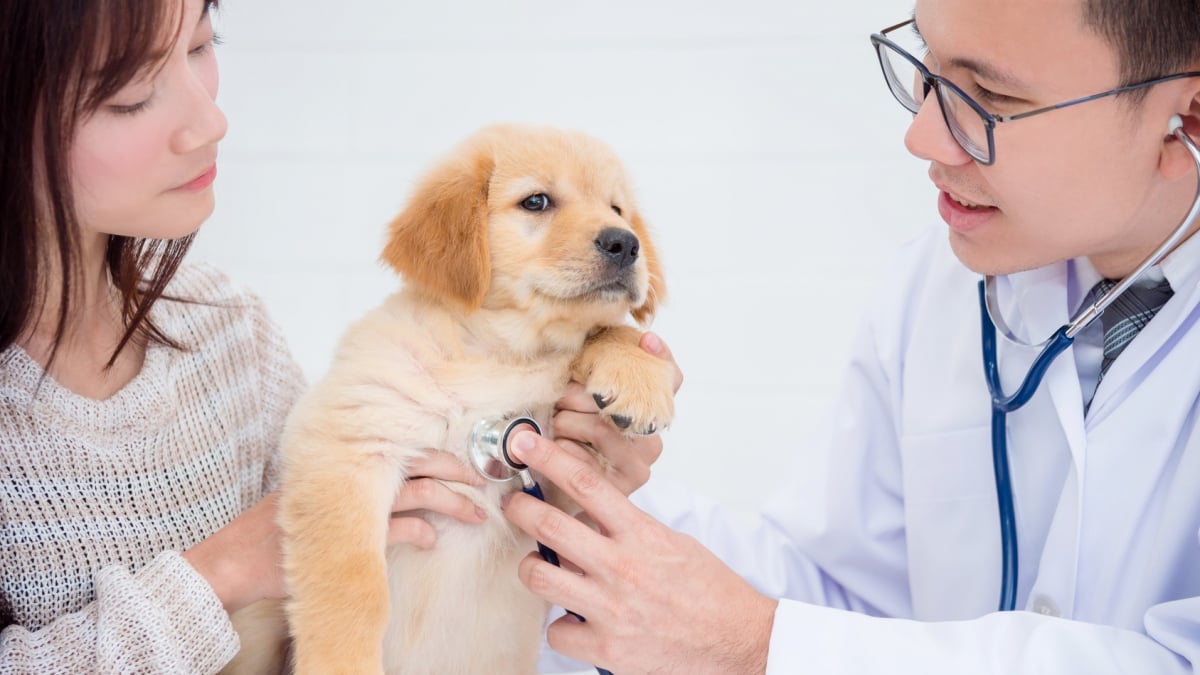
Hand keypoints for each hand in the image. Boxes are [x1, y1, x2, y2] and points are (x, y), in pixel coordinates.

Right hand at [184, 450, 485, 613]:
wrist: (235, 557)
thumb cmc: (279, 532)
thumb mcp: (325, 503)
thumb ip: (364, 495)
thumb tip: (406, 501)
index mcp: (347, 462)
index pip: (404, 446)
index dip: (440, 454)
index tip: (468, 464)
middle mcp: (351, 474)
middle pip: (418, 463)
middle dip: (456, 472)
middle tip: (484, 485)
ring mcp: (350, 503)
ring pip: (414, 492)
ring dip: (449, 503)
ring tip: (474, 514)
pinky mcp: (347, 534)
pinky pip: (394, 529)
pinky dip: (418, 532)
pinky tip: (431, 539)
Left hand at [502, 431, 776, 674]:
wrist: (738, 641)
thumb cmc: (710, 591)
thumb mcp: (674, 543)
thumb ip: (630, 529)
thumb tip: (591, 515)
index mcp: (642, 535)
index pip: (588, 485)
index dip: (550, 459)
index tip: (526, 444)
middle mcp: (622, 568)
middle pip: (550, 526)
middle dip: (520, 508)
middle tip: (512, 503)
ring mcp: (611, 609)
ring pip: (540, 576)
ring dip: (531, 566)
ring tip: (537, 563)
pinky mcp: (607, 648)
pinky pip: (556, 631)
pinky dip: (561, 624)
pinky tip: (573, 619)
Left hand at [552, 332, 682, 495]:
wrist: (564, 500)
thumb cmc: (573, 444)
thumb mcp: (582, 404)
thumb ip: (594, 380)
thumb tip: (590, 347)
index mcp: (651, 414)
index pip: (670, 379)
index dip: (661, 357)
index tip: (647, 340)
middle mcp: (652, 439)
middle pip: (617, 400)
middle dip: (575, 396)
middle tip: (558, 402)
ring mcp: (638, 465)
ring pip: (598, 426)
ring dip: (564, 424)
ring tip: (555, 431)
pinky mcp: (619, 488)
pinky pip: (582, 458)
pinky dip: (559, 452)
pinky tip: (555, 456)